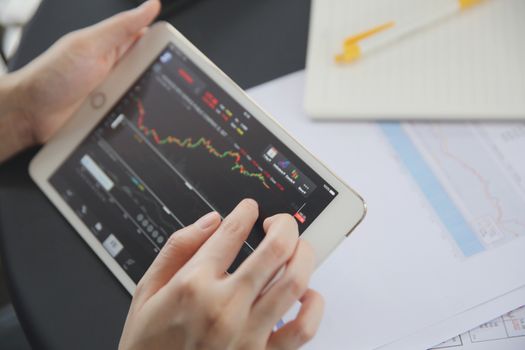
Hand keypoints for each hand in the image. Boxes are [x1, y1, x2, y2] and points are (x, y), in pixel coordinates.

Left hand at [0, 0, 159, 161]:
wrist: (31, 113)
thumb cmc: (52, 76)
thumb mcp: (90, 45)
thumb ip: (121, 27)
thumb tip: (150, 6)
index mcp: (114, 48)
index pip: (149, 41)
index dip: (164, 45)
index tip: (176, 53)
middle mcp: (118, 70)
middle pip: (152, 73)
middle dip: (157, 79)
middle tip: (146, 83)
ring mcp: (117, 94)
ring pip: (146, 97)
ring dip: (144, 101)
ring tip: (129, 101)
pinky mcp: (115, 115)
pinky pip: (135, 117)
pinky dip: (136, 119)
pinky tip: (131, 121)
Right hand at [119, 199, 323, 349]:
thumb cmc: (149, 344)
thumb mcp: (147, 290)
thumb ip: (178, 248)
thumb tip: (211, 221)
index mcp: (193, 285)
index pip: (232, 231)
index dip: (246, 212)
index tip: (249, 209)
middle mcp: (224, 307)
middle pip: (275, 249)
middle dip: (284, 225)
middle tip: (280, 223)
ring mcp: (247, 334)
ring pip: (295, 280)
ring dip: (303, 255)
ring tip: (296, 250)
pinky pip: (303, 328)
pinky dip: (313, 305)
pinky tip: (306, 293)